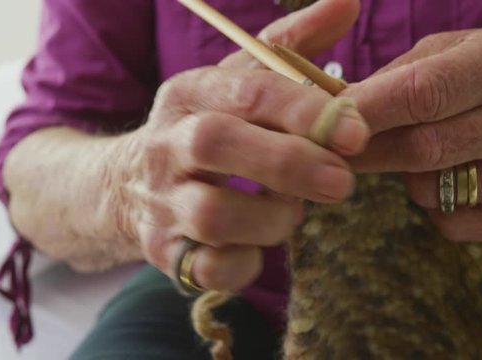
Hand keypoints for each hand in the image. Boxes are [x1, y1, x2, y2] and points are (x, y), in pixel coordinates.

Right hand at [111, 0, 366, 290]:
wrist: (125, 184)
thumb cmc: (205, 126)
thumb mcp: (238, 80)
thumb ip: (292, 44)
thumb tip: (350, 3)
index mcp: (190, 92)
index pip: (247, 90)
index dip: (304, 110)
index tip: (355, 131)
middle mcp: (167, 143)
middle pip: (218, 143)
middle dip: (288, 164)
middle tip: (342, 182)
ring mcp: (160, 200)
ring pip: (212, 213)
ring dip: (271, 219)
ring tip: (291, 212)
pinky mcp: (163, 250)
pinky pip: (208, 268)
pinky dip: (245, 264)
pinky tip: (258, 247)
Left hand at [342, 28, 481, 240]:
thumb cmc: (480, 75)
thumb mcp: (444, 52)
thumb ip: (392, 79)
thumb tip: (332, 111)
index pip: (421, 93)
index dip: (366, 111)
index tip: (319, 122)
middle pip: (420, 148)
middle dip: (366, 153)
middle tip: (329, 153)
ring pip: (429, 188)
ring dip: (403, 176)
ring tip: (416, 152)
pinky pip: (450, 221)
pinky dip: (431, 205)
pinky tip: (447, 178)